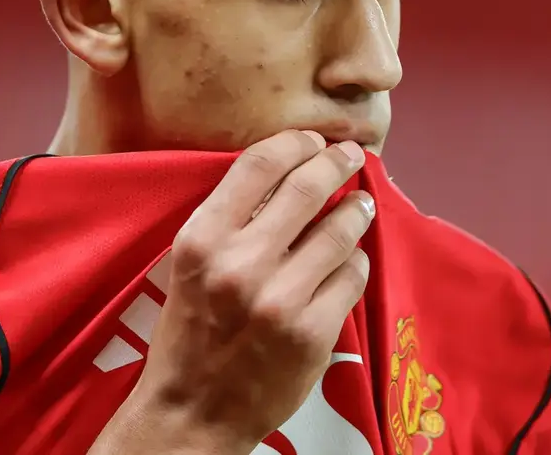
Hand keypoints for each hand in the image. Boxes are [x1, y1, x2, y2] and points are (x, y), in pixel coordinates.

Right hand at [91, 130, 374, 454]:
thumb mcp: (191, 264)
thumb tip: (286, 172)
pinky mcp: (312, 332)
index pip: (259, 164)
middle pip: (307, 186)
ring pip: (339, 230)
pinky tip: (349, 259)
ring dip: (356, 209)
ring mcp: (280, 298)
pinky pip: (352, 275)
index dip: (295, 142)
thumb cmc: (190, 331)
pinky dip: (355, 260)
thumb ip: (230, 220)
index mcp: (202, 238)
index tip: (312, 140)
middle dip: (337, 162)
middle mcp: (240, 263)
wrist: (194, 411)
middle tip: (351, 155)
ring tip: (360, 204)